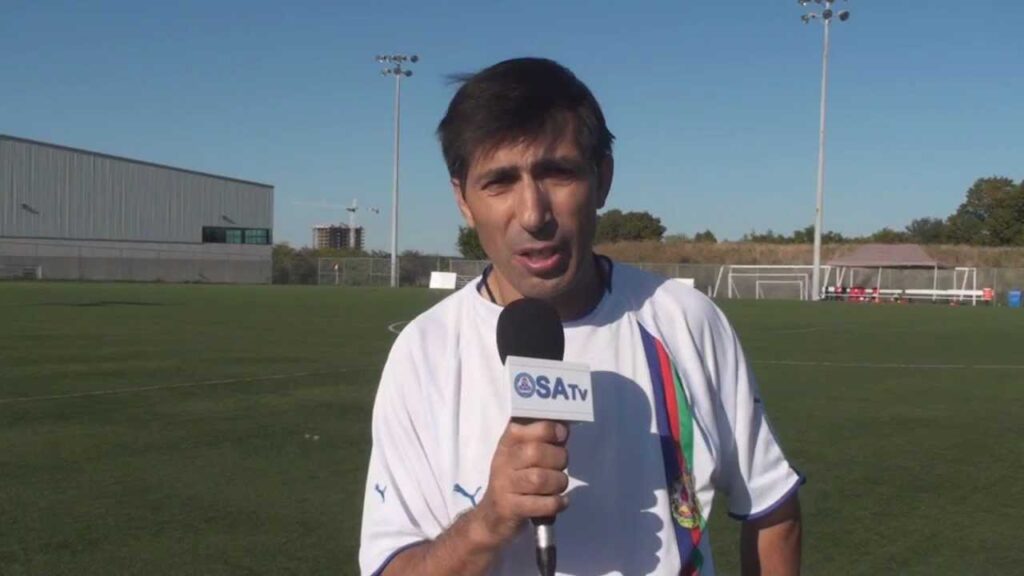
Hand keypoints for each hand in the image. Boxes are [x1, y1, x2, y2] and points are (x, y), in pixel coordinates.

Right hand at [474, 420, 570, 545]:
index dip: (548, 429)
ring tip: (559, 485)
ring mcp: (504, 486)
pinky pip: (541, 504)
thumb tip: (564, 427)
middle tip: (560, 466)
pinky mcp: (510, 508)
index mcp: (506, 444)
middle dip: (558, 458)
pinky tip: (561, 501)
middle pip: (535, 452)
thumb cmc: (516, 480)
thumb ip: (542, 441)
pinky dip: (557, 502)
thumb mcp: (522, 456)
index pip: (524, 428)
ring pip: (539, 479)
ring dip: (558, 482)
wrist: (493, 516)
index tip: (561, 435)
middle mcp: (502, 462)